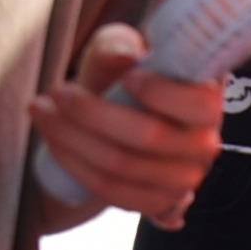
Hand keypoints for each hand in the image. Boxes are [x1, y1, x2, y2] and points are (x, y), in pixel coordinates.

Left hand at [31, 24, 223, 229]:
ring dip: (71, 140)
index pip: (198, 105)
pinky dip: (76, 167)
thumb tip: (125, 59)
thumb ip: (119, 46)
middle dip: (92, 114)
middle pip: (148, 137)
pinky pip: (113, 193)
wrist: (113, 118)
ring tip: (42, 111)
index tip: (127, 78)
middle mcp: (204, 144)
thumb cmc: (121, 76)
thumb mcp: (119, 48)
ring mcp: (184, 179)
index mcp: (207, 100)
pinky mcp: (159, 203)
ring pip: (121, 167)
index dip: (161, 93)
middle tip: (57, 93)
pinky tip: (54, 142)